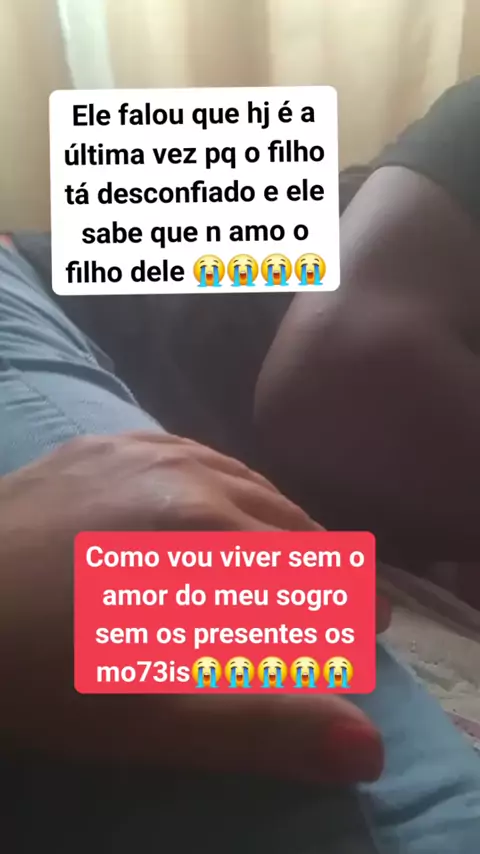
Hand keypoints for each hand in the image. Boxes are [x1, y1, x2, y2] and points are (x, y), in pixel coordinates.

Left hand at [0, 433, 387, 783]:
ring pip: (244, 479)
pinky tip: (228, 497)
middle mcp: (186, 475)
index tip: (374, 618)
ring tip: (299, 548)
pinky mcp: (105, 441)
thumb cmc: (37, 672)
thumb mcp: (147, 716)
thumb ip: (260, 726)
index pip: (307, 568)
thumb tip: (365, 744)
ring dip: (281, 516)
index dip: (349, 596)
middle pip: (283, 517)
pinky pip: (193, 453)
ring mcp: (142, 449)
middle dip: (323, 559)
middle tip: (349, 592)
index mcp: (207, 538)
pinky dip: (230, 482)